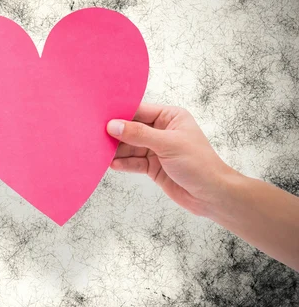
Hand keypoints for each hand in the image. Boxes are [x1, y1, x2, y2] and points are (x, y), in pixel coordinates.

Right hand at [107, 103, 236, 216]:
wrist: (211, 195)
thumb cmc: (198, 164)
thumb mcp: (168, 144)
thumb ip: (139, 134)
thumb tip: (113, 126)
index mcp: (170, 117)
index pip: (139, 111)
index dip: (121, 114)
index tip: (100, 117)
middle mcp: (162, 130)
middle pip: (131, 129)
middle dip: (116, 134)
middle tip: (95, 137)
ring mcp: (156, 149)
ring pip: (130, 147)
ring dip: (117, 151)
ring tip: (100, 153)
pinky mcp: (153, 166)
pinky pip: (133, 162)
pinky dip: (123, 164)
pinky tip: (112, 165)